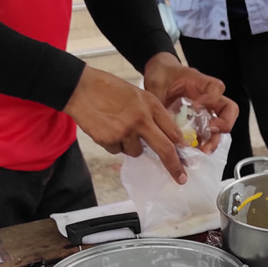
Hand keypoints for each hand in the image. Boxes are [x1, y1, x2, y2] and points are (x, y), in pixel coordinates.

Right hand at [63, 66, 189, 183]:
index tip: (187, 160)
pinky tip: (106, 128)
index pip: (173, 131)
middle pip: (164, 149)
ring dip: (130, 145)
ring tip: (117, 126)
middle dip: (174, 166)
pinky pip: (117, 151)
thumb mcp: (137, 95)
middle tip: (181, 178)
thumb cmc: (109, 89)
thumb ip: (152, 114)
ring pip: (136, 152)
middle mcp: (141, 119)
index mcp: (151, 105)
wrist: (80, 88)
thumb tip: (166, 138)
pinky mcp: (109, 140)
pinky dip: (113, 143)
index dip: (181, 148)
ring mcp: (125, 131)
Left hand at [142, 52, 237, 152]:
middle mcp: (208, 97)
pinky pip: (209, 134)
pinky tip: (194, 151)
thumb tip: (154, 120)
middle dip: (224, 123)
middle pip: (229, 109)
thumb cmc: (162, 74)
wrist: (160, 75)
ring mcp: (206, 110)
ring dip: (215, 139)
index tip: (196, 107)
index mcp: (200, 82)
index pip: (216, 88)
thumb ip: (157, 99)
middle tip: (211, 131)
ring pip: (222, 125)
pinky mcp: (200, 121)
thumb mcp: (156, 83)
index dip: (210, 99)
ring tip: (203, 150)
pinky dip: (204, 143)